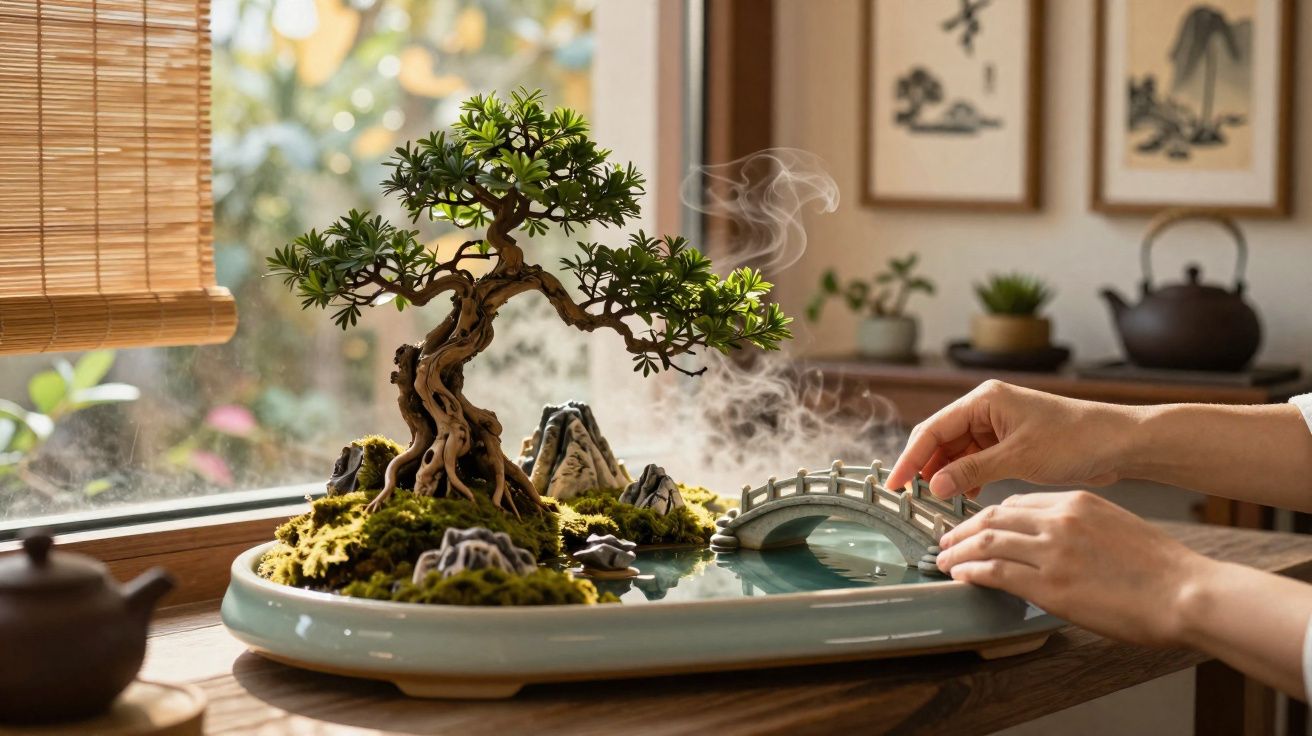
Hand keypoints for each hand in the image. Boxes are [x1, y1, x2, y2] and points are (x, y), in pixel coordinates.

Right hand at [886, 380, 1140, 498]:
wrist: (1118, 443)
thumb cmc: (1076, 439)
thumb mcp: (1018, 457)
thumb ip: (972, 470)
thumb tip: (935, 486)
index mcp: (984, 400)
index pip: (932, 429)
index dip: (910, 458)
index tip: (895, 483)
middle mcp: (985, 408)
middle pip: (940, 439)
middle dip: (926, 468)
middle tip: (912, 497)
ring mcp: (997, 425)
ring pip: (956, 452)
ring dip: (947, 475)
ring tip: (940, 501)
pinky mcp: (1008, 442)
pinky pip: (975, 460)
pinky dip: (967, 478)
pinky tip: (967, 497)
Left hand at [935, 490, 1212, 646]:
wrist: (1185, 592)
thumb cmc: (1160, 568)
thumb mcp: (1115, 526)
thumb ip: (1079, 526)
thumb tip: (1052, 540)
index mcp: (1076, 502)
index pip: (1016, 503)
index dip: (988, 515)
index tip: (973, 526)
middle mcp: (1059, 520)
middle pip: (994, 516)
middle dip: (963, 529)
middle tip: (945, 540)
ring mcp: (1052, 551)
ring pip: (986, 541)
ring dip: (958, 551)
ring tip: (943, 560)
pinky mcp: (1050, 585)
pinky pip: (995, 571)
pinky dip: (970, 571)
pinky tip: (960, 575)